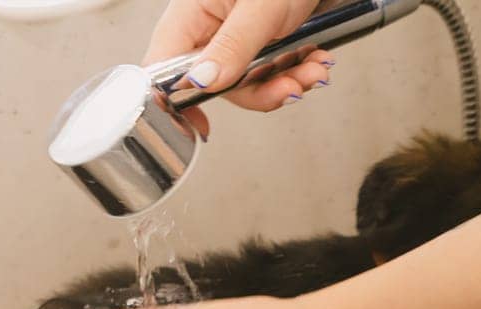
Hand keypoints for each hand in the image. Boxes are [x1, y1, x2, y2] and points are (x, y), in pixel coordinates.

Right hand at [146, 0, 334, 137]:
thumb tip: (201, 82)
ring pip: (250, 83)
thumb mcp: (259, 8)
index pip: (164, 66)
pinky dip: (296, 72)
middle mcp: (208, 29)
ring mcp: (233, 39)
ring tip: (315, 70)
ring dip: (287, 82)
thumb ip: (232, 46)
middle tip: (292, 86)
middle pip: (217, 84)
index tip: (199, 125)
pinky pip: (269, 73)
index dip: (174, 100)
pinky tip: (316, 60)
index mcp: (190, 13)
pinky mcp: (258, 43)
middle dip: (261, 90)